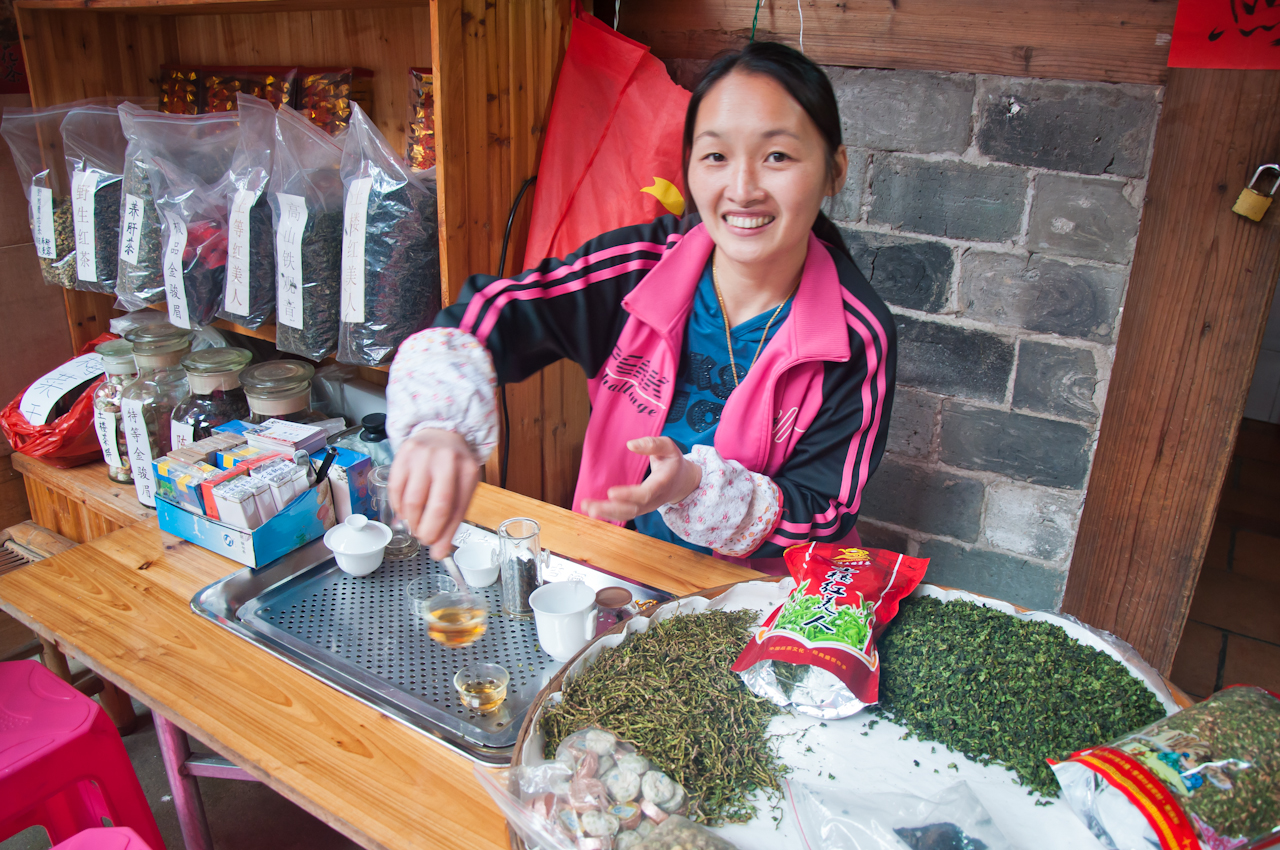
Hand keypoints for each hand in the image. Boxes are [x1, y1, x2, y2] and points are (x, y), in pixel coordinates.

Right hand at [387, 428, 480, 558]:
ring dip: (412, 521)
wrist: (441, 432)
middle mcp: (446, 461)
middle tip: (425, 538)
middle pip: (437, 506)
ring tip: (415, 524)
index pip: (456, 510)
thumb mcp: (463, 487)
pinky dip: (398, 507)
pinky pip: (395, 490)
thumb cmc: (453, 465)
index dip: (445, 534)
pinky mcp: (403, 454)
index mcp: (467, 470)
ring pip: (412, 501)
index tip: (438, 551)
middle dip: (428, 530)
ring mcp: (423, 456)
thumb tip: (439, 551)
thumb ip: (453, 518)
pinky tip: (405, 510)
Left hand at [581, 436, 701, 521]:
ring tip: (587, 508)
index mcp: (662, 483)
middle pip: (633, 509)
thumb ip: (652, 444)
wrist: (682, 482)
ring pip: (627, 514)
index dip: (629, 495)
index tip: (610, 492)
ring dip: (606, 513)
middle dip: (611, 509)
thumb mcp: (668, 447)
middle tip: (591, 506)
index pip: (645, 493)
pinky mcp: (639, 508)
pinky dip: (608, 514)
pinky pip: (624, 514)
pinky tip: (592, 510)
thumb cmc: (673, 462)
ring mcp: (647, 507)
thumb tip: (630, 445)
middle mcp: (654, 499)